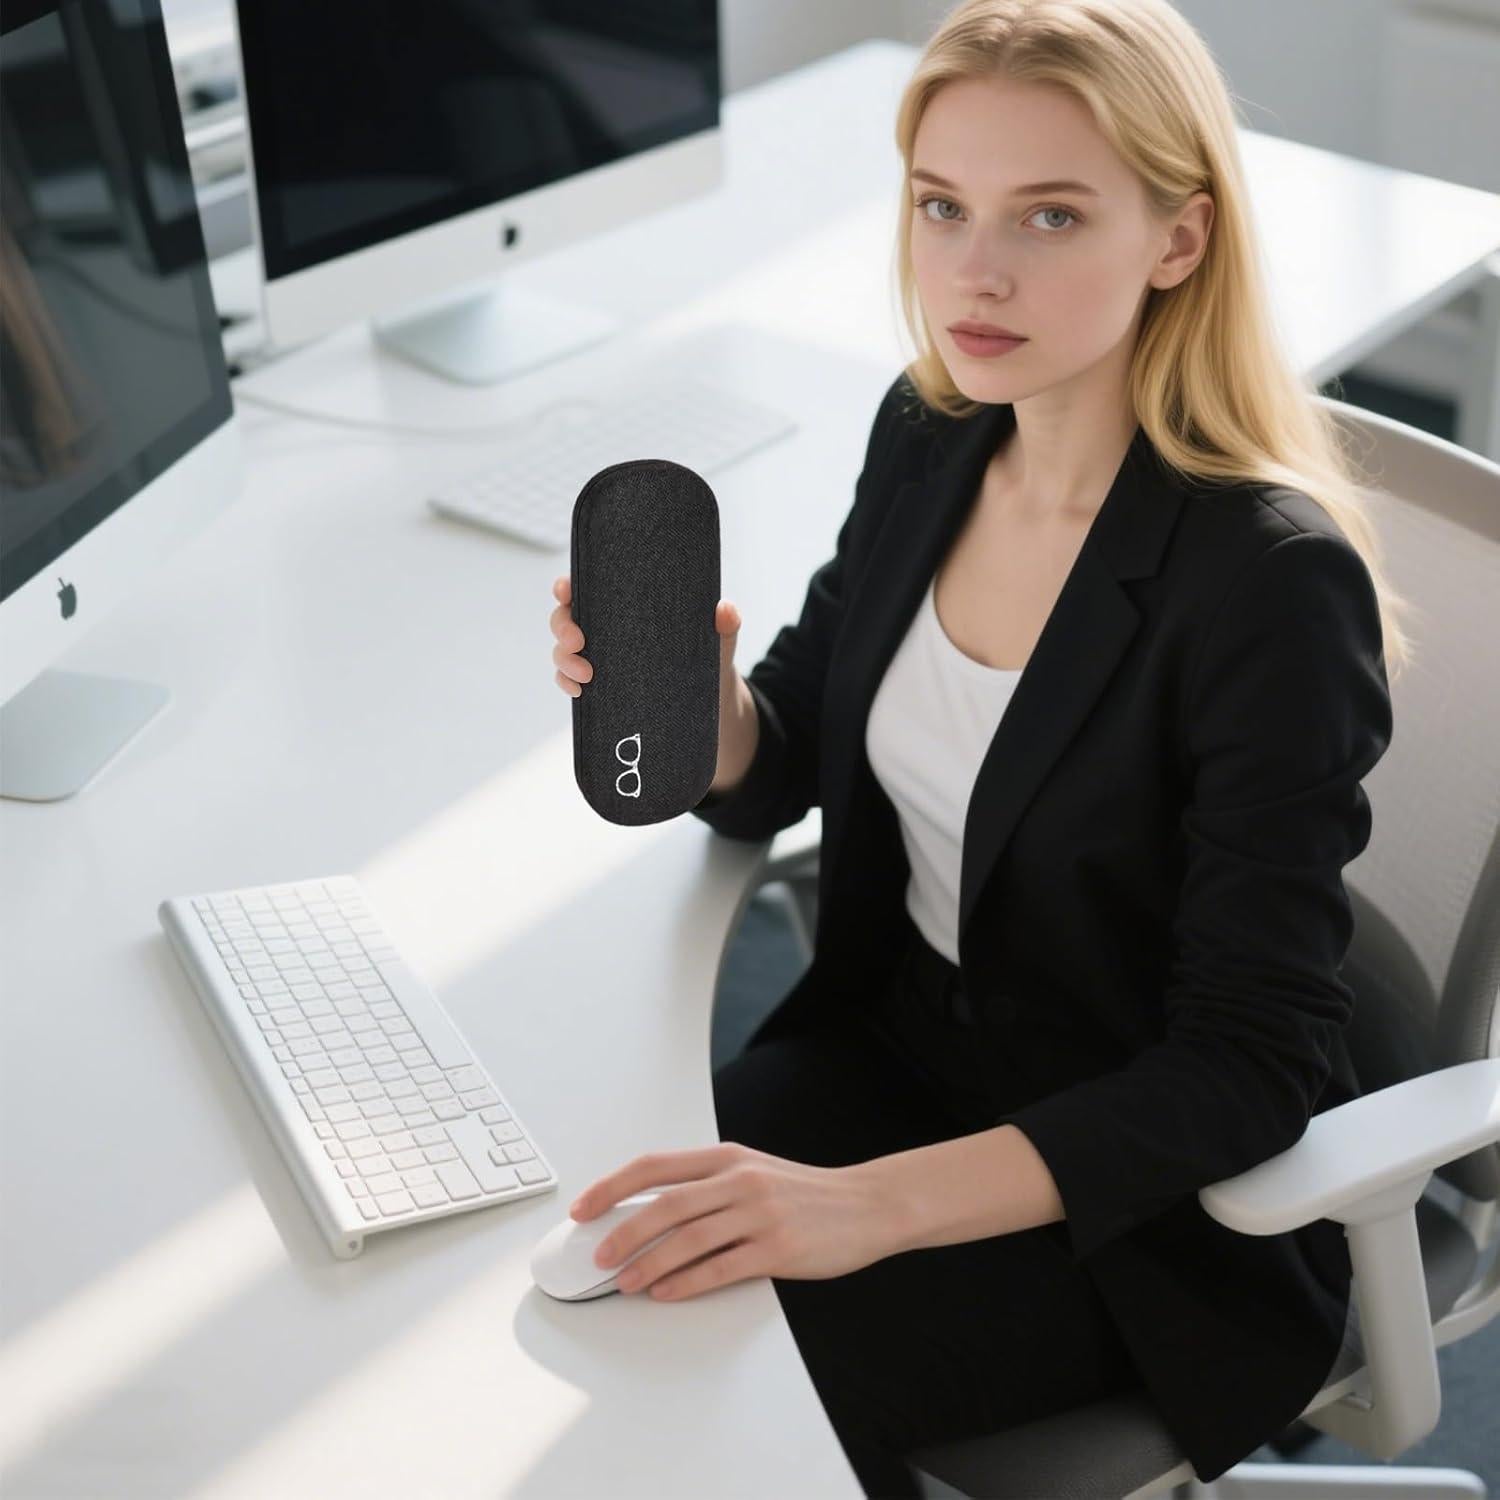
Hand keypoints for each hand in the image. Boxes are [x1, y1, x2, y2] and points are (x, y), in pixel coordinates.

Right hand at [549, 574, 742, 701]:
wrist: (711, 701)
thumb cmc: (710, 659)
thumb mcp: (720, 641)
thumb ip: (726, 625)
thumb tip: (725, 608)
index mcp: (629, 606)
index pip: (589, 587)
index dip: (567, 585)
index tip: (565, 589)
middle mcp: (608, 628)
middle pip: (566, 617)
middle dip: (562, 626)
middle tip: (579, 642)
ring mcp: (601, 657)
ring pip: (563, 651)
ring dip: (563, 660)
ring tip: (586, 675)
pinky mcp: (601, 686)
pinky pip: (570, 681)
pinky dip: (567, 684)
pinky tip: (579, 692)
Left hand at [571, 1142, 897, 1301]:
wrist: (867, 1204)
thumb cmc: (802, 1192)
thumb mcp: (752, 1173)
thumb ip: (705, 1188)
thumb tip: (645, 1216)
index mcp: (726, 1157)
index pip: (654, 1166)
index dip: (613, 1186)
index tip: (585, 1208)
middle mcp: (739, 1180)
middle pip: (664, 1205)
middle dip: (622, 1233)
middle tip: (598, 1257)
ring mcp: (759, 1214)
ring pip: (687, 1240)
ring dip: (647, 1265)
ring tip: (624, 1283)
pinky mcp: (777, 1249)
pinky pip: (720, 1269)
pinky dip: (686, 1284)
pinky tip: (666, 1293)